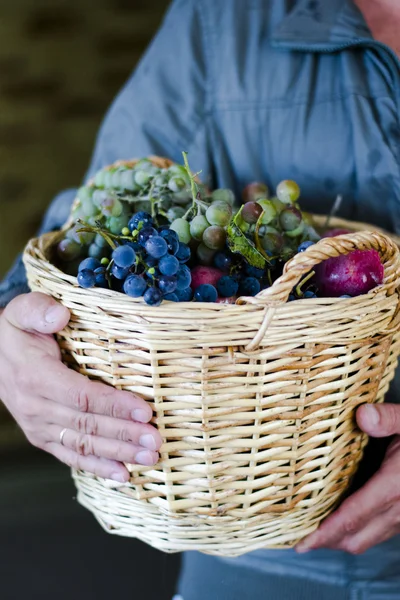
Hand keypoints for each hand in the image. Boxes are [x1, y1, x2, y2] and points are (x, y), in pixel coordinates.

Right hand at [0, 292, 161, 481]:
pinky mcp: (43, 437)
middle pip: (86, 425)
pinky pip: (71, 456)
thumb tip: (60, 315)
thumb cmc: (18, 332)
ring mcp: (38, 426)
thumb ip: (39, 310)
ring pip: (82, 446)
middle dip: (124, 435)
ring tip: (149, 459)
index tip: (145, 411)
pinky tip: (123, 475)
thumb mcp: (23, 311)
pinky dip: (97, 468)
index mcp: (36, 377)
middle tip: (155, 441)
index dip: (114, 405)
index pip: (81, 396)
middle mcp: (35, 407)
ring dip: (117, 454)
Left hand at [296, 403, 399, 553]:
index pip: (353, 517)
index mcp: (394, 486)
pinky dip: (356, 532)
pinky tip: (341, 519)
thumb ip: (387, 418)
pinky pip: (377, 534)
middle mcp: (399, 509)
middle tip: (299, 535)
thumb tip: (362, 416)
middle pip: (355, 538)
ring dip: (340, 538)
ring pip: (366, 540)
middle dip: (326, 541)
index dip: (325, 532)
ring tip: (314, 530)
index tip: (303, 543)